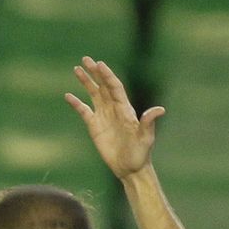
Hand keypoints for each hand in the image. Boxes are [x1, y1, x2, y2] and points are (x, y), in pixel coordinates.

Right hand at [65, 55, 164, 179]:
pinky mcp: (94, 126)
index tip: (99, 64)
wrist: (130, 168)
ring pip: (93, 94)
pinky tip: (68, 95)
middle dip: (95, 72)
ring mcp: (103, 116)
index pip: (115, 87)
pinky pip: (84, 111)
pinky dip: (76, 103)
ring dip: (86, 82)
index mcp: (125, 109)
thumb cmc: (141, 154)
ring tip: (77, 69)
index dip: (107, 76)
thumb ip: (149, 122)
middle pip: (103, 86)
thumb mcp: (146, 138)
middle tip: (86, 59)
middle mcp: (114, 109)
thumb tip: (160, 109)